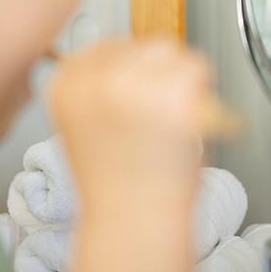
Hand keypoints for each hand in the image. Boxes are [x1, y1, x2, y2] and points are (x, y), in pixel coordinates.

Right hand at [48, 38, 212, 213]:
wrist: (135, 226)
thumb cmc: (118, 189)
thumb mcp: (89, 126)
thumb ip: (101, 90)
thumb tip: (136, 60)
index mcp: (65, 84)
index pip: (107, 47)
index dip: (134, 72)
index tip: (141, 99)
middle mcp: (92, 78)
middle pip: (146, 45)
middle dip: (163, 75)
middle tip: (165, 119)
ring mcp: (130, 82)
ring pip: (176, 54)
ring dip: (186, 83)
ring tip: (174, 125)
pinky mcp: (169, 93)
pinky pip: (200, 71)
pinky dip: (205, 97)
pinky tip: (189, 127)